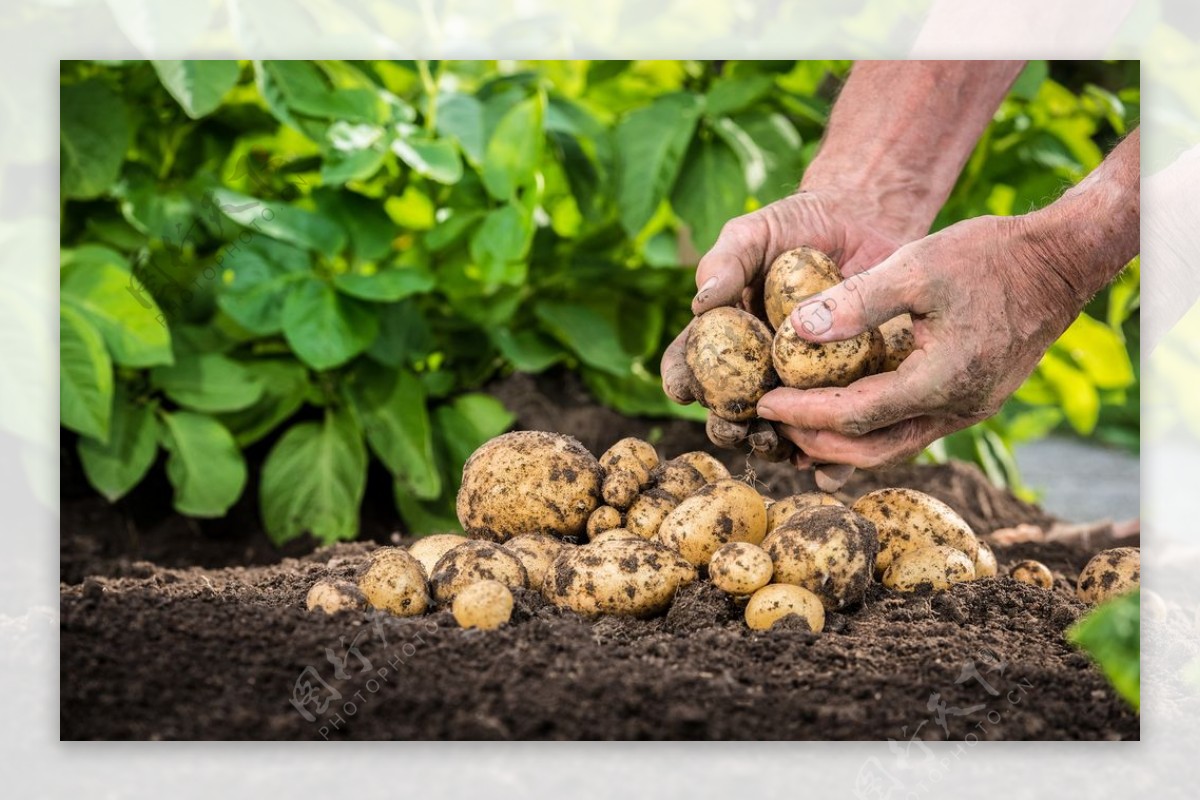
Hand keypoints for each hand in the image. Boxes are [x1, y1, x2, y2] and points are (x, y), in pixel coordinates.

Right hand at [660, 189, 904, 464]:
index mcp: (723, 338)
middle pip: (730, 412)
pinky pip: (834, 432)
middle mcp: (756, 370)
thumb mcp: (755, 232)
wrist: (864, 222)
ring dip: (773, 446)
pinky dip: (830, 459)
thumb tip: (700, 303)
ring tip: (778, 444)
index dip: (681, 381)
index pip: (689, 366)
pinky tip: (829, 467)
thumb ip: (726, 262)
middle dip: (727, 427)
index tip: (683, 389)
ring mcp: (800, 386)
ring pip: (778, 431)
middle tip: (734, 426)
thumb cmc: (796, 225)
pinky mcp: (846, 391)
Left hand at [755, 213, 1083, 467]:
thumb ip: (858, 300)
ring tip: (794, 428)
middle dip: (815, 440)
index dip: (803, 412)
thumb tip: (797, 331)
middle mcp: (956, 409)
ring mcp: (966, 411)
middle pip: (870, 449)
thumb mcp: (918, 264)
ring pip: (891, 447)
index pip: (855, 415)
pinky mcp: (969, 402)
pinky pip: (909, 430)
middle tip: (771, 421)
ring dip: (840, 444)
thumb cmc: (990, 256)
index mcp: (942, 380)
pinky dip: (869, 430)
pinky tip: (839, 419)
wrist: (1059, 262)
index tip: (763, 402)